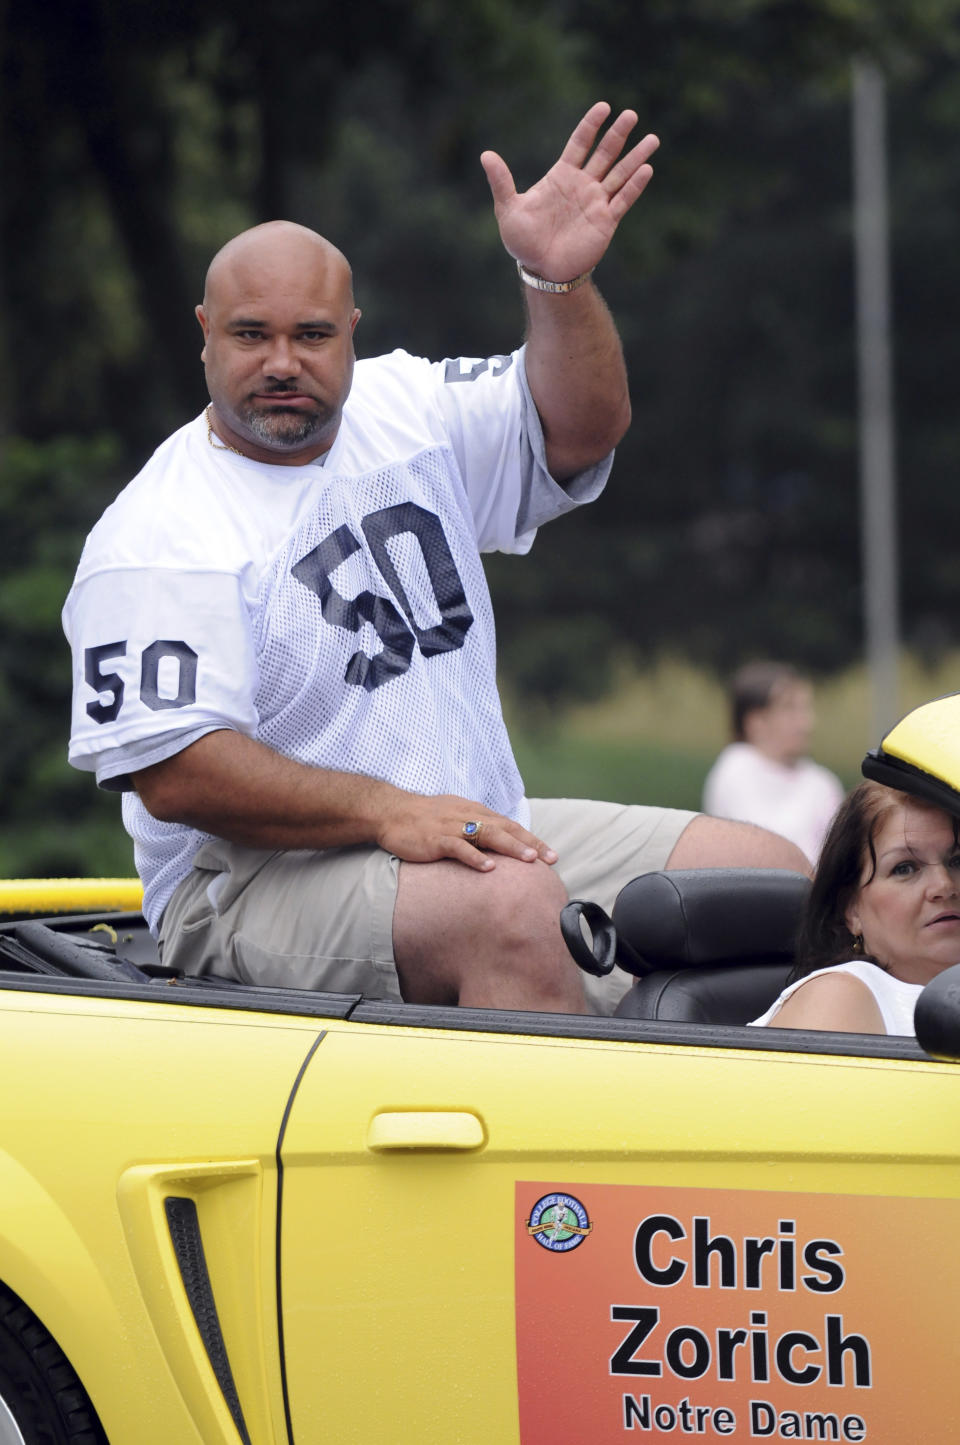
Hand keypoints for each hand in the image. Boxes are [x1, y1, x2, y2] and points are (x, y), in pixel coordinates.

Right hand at [375, 793, 557, 872]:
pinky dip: (475, 857)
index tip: (550, 855)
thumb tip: (498, 845)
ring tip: (529, 860)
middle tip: (551, 859)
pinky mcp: (436, 839)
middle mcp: (468, 817)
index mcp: (475, 812)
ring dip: (510, 847)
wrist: (392, 812)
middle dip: (530, 844)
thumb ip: (477, 828)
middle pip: (506, 829)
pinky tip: (489, 867)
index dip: (532, 839)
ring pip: (488, 835)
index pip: (510, 826)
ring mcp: (452, 827)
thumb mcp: (456, 817)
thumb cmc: (425, 818)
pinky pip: (459, 848)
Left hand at [480, 101, 658, 283]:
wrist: (541, 271)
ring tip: (653, 139)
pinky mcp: (605, 221)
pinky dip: (635, 186)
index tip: (604, 107)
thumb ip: (501, 182)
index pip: (579, 143)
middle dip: (618, 134)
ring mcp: (596, 202)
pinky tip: (647, 170)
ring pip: (620, 174)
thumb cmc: (523, 242)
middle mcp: (582, 185)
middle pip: (604, 154)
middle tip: (632, 115)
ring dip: (636, 157)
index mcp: (561, 176)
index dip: (591, 125)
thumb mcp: (509, 210)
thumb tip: (485, 155)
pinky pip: (623, 200)